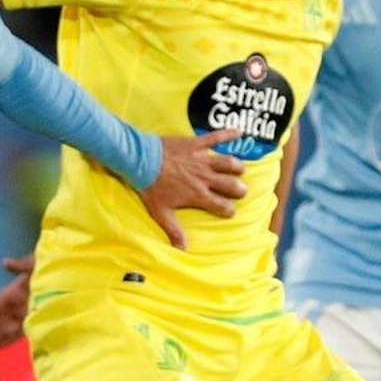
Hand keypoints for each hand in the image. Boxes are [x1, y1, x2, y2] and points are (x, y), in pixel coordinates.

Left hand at [141, 130, 247, 249]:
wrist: (140, 161)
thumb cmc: (150, 187)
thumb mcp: (160, 212)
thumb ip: (173, 230)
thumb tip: (181, 249)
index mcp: (198, 195)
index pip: (222, 206)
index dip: (229, 210)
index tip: (230, 212)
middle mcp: (205, 178)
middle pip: (231, 185)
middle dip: (239, 190)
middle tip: (241, 192)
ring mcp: (202, 160)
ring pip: (228, 163)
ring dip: (237, 167)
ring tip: (240, 170)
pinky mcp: (196, 144)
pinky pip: (215, 137)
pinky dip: (228, 133)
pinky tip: (240, 131)